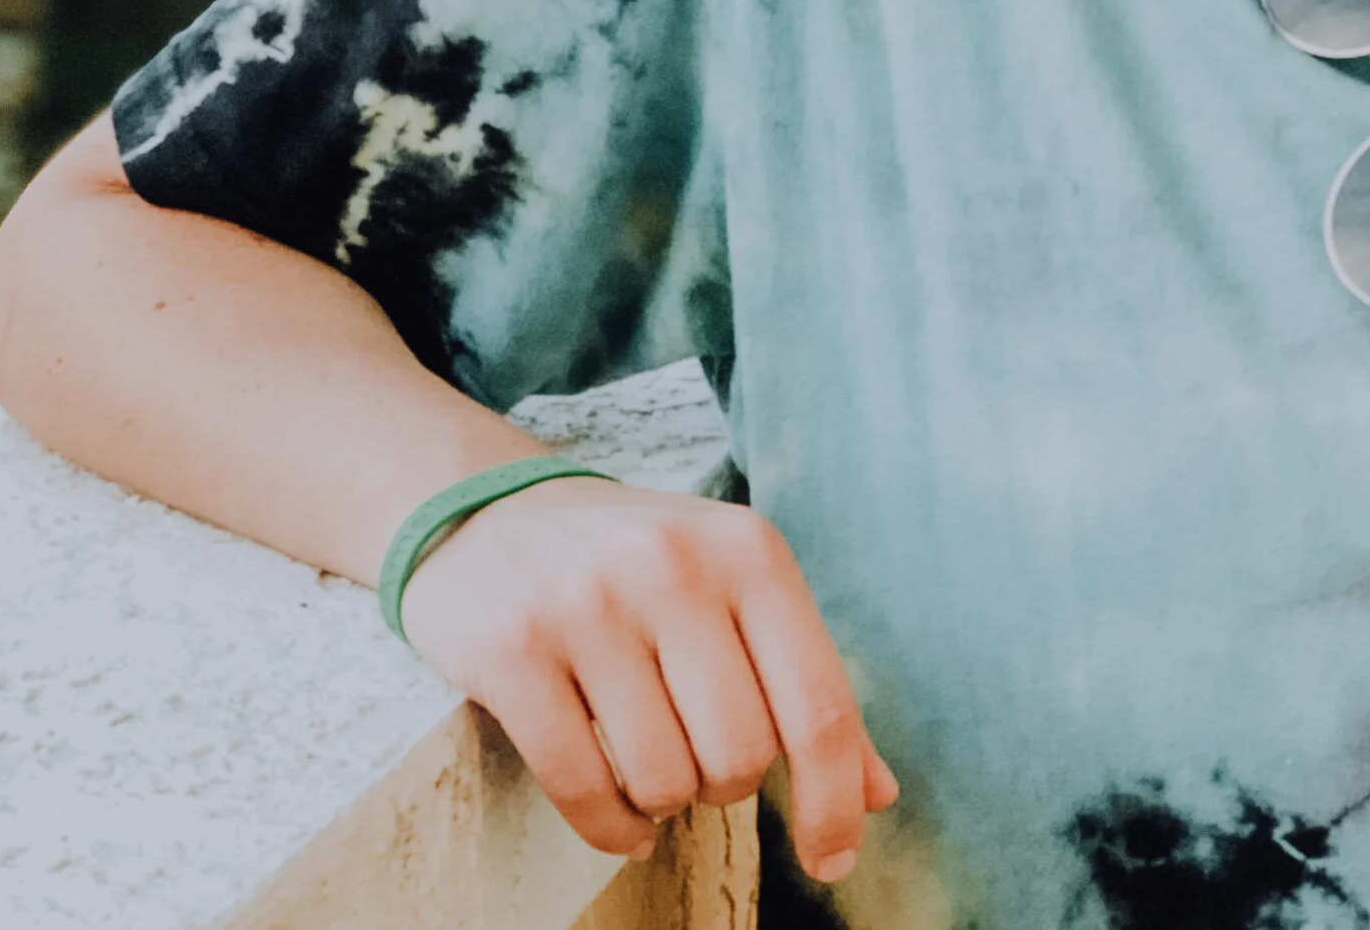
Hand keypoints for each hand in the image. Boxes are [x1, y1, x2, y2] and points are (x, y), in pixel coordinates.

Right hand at [397, 475, 900, 882]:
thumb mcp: (735, 591)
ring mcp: (589, 603)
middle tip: (695, 753)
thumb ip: (803, 684)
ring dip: (662, 800)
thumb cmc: (637, 569)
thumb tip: (877, 795)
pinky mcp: (513, 648)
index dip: (835, 799)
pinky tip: (615, 813)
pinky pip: (583, 788)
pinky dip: (609, 827)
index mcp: (748, 549)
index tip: (833, 857)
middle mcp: (674, 566)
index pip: (818, 704)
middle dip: (725, 783)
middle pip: (742, 754)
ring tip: (644, 756)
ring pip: (664, 780)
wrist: (492, 512)